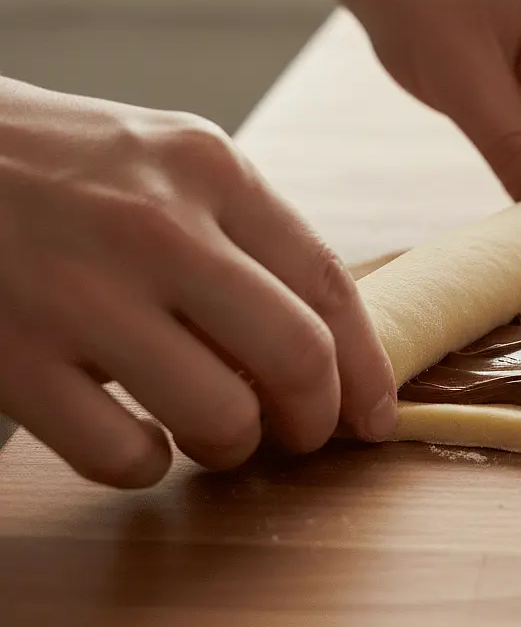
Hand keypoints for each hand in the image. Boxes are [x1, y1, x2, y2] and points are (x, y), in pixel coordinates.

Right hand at [0, 81, 395, 487]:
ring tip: (219, 433)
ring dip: (235, 446)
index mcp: (211, 170)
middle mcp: (159, 226)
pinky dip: (148, 466)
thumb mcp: (169, 160)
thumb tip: (323, 343)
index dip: (368, 364)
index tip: (377, 415)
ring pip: (219, 416)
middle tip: (307, 437)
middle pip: (295, 355)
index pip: (328, 282)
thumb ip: (246, 235)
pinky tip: (141, 441)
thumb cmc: (65, 164)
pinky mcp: (13, 355)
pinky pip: (121, 455)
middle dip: (318, 418)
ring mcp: (82, 292)